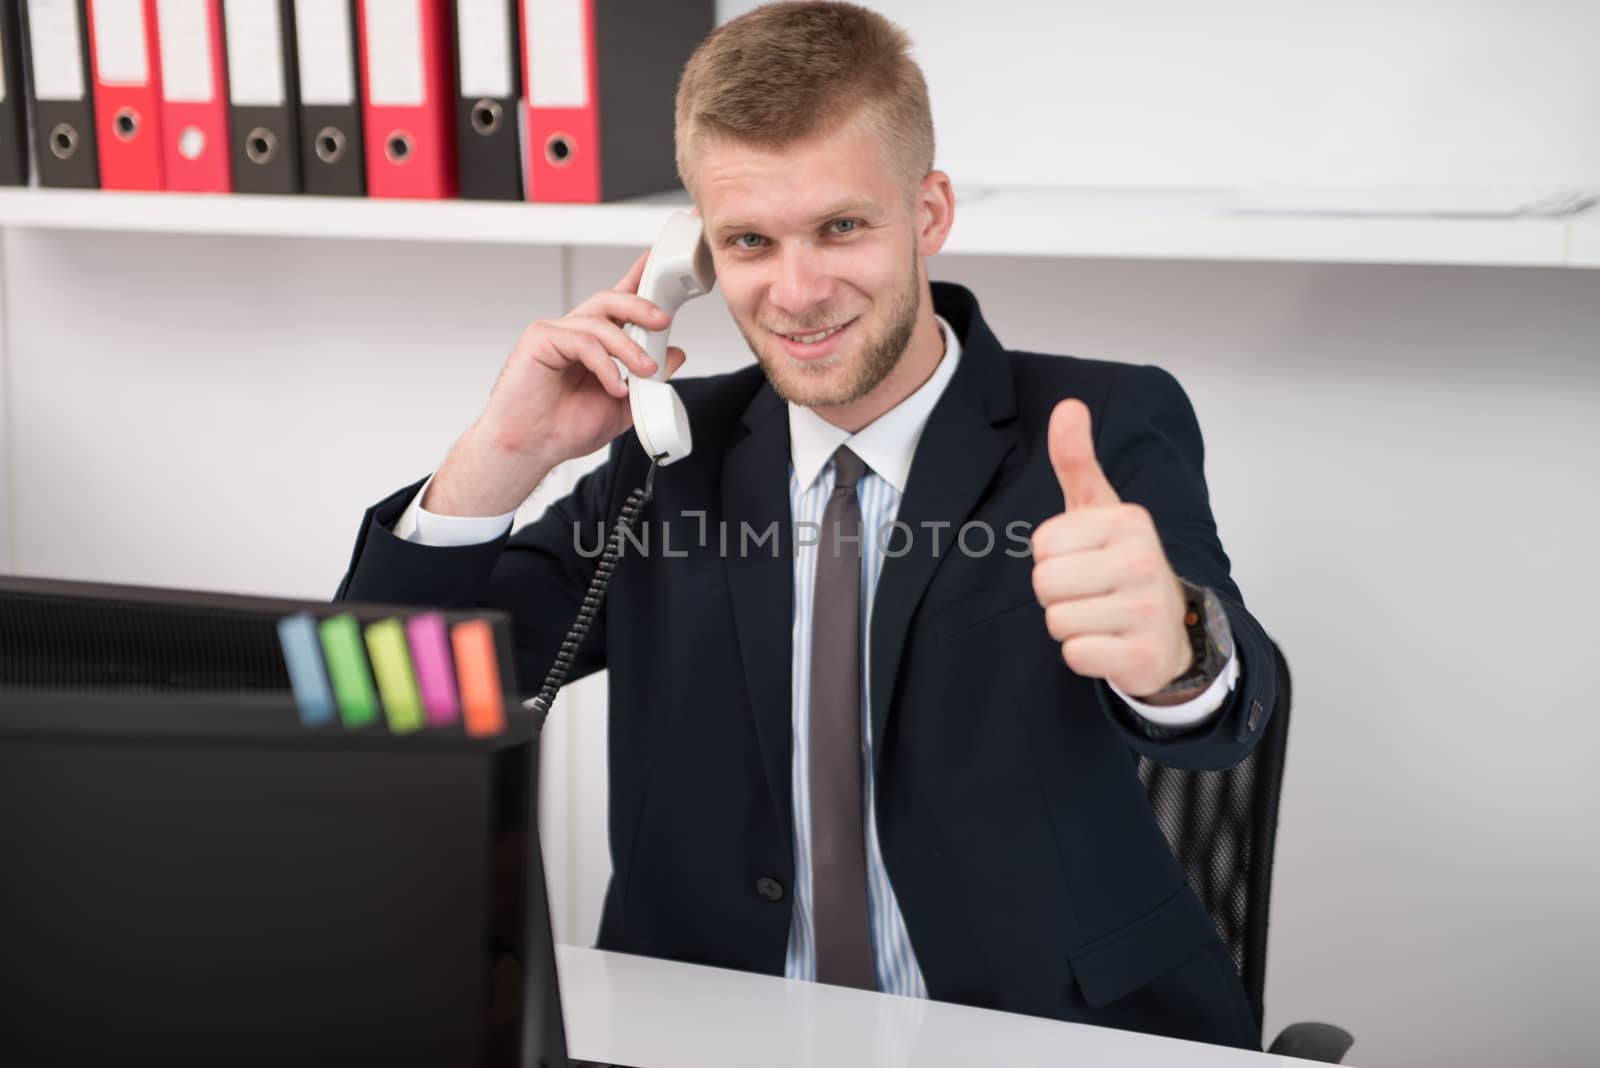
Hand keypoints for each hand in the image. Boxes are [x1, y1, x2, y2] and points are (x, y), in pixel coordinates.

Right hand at [425, 252, 688, 515]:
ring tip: (645, 371)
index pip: (617, 304)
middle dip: (641, 306)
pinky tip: (613, 386)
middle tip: (663, 321)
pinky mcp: (539, 341)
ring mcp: (554, 333)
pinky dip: (605, 364)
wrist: (531, 450)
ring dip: (629, 347)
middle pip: (610, 300)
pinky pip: (582, 341)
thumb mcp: (622, 406)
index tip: (656, 260)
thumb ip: (648, 380)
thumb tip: (675, 354)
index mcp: (592, 343)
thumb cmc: (562, 429)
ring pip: (599, 321)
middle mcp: (573, 332)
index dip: (636, 278)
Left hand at [1030, 399, 1192, 697]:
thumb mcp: (1100, 510)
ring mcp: (1147, 609)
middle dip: (1057, 594)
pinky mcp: (1142, 655)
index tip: (1085, 560)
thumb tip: (1067, 406)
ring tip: (1101, 616)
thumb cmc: (1122, 565)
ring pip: (1057, 621)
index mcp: (1128, 521)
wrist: (1170, 631)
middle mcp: (1143, 561)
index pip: (1042, 545)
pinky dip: (1084, 654)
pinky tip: (1110, 642)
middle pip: (1044, 583)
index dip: (1053, 558)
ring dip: (1071, 625)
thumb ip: (1077, 461)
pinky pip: (1075, 655)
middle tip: (1091, 592)